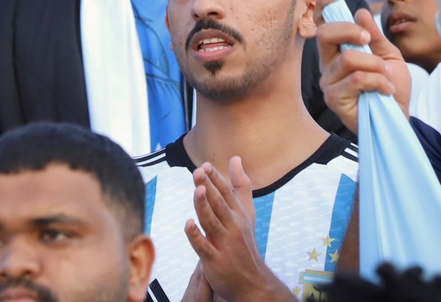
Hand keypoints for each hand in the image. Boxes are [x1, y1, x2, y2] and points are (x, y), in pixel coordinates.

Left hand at [185, 158, 291, 301]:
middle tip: (198, 172)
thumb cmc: (245, 243)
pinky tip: (188, 224)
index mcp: (239, 214)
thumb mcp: (247, 213)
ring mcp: (224, 243)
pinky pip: (203, 246)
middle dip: (209, 187)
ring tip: (198, 190)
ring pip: (211, 222)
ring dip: (204, 206)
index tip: (205, 165)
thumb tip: (235, 158)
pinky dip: (196, 235)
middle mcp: (233, 227)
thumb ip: (241, 186)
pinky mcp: (214, 260)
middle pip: (219, 204)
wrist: (251, 281)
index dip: (216, 179)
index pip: (227, 193)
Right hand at [315, 0, 410, 133]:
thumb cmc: (391, 87)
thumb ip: (374, 36)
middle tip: (369, 41)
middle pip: (326, 35)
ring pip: (348, 58)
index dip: (324, 7)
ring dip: (375, 65)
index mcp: (337, 52)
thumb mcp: (388, 56)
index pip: (323, 26)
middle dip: (351, 31)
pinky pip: (356, 79)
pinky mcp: (334, 99)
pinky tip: (386, 90)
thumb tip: (360, 12)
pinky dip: (378, 81)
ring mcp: (329, 83)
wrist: (400, 117)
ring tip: (387, 77)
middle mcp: (327, 66)